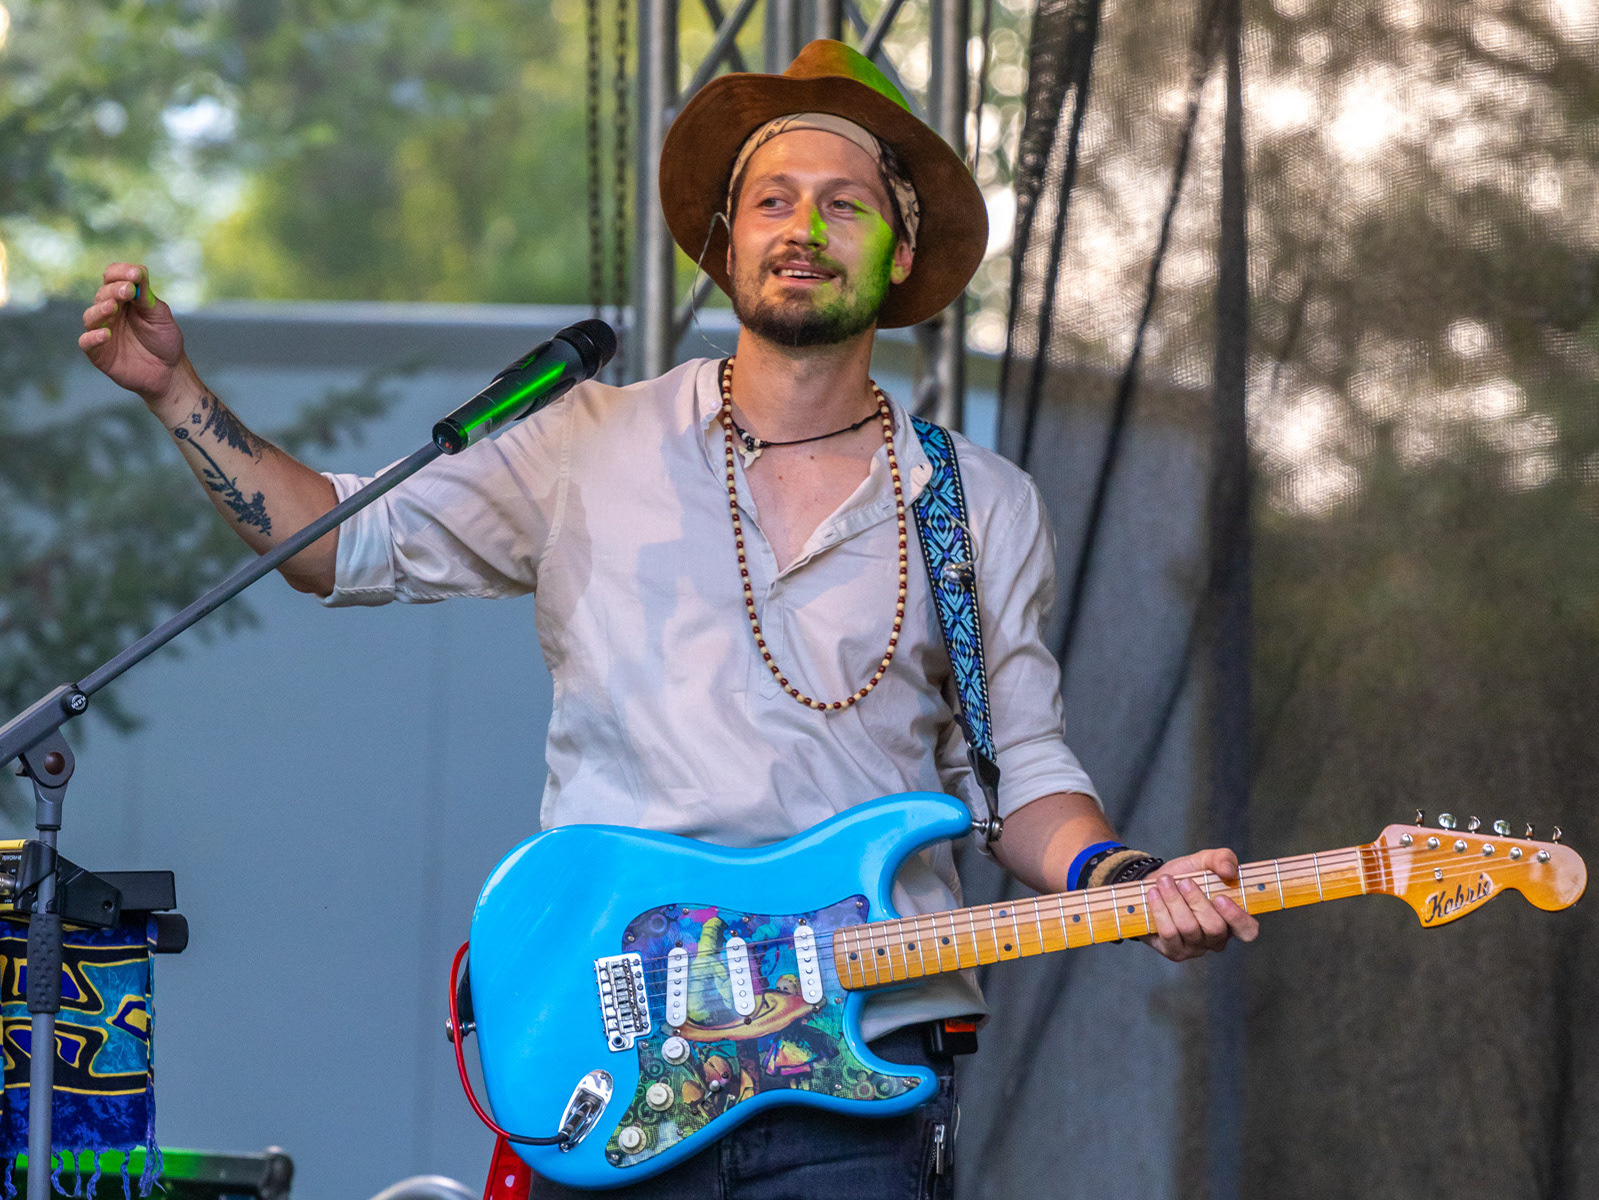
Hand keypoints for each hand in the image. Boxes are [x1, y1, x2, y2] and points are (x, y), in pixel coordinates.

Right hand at [79, 263, 190, 408]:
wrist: (169, 372)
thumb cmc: (164, 340)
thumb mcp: (160, 316)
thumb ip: (147, 297)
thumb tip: (137, 272)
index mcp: (124, 298)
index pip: (113, 277)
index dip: (121, 272)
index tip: (135, 273)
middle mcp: (109, 312)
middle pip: (103, 294)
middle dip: (115, 290)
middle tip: (128, 290)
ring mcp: (102, 331)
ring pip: (90, 316)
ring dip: (100, 309)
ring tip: (113, 306)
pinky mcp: (98, 352)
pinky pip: (86, 342)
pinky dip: (93, 337)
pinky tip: (106, 334)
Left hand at [1141, 848, 1259, 961]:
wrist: (1154, 885)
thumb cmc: (1185, 876)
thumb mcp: (1204, 861)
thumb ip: (1222, 858)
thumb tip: (1229, 870)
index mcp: (1232, 919)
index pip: (1248, 930)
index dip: (1237, 917)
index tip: (1220, 897)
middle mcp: (1217, 939)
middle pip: (1214, 928)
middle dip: (1196, 901)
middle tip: (1183, 882)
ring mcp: (1196, 948)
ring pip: (1189, 928)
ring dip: (1174, 901)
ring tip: (1164, 882)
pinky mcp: (1174, 951)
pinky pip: (1169, 934)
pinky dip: (1160, 910)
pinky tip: (1153, 894)